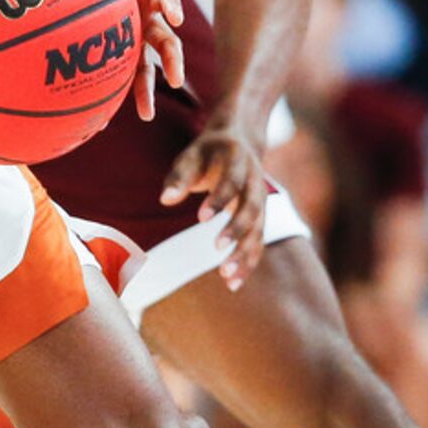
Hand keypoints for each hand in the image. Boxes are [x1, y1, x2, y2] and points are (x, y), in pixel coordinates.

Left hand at [99, 0, 184, 122]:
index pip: (166, 1)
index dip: (171, 6)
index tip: (173, 15)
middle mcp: (146, 21)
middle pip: (164, 43)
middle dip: (172, 61)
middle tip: (176, 80)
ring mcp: (131, 41)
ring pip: (144, 68)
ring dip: (146, 91)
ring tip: (146, 114)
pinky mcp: (114, 56)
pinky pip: (115, 79)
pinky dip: (109, 99)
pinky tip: (102, 121)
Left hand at [161, 119, 266, 289]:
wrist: (239, 143)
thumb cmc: (207, 153)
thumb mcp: (190, 156)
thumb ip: (179, 177)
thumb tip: (165, 200)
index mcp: (239, 161)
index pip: (232, 183)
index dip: (219, 200)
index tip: (201, 219)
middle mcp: (256, 182)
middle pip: (252, 208)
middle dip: (237, 229)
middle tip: (217, 248)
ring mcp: (262, 202)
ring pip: (259, 230)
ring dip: (244, 253)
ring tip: (225, 276)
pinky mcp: (261, 218)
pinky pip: (258, 243)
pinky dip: (248, 263)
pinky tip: (232, 284)